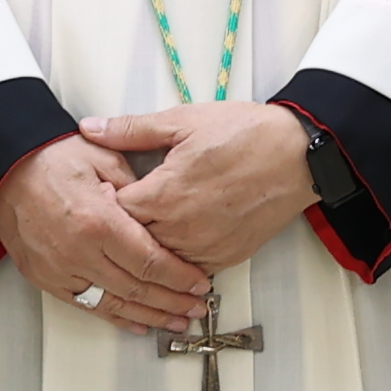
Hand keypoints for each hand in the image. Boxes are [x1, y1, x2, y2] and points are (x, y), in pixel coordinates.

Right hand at [0, 133, 210, 337]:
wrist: (3, 169)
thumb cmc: (51, 159)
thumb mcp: (103, 159)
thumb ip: (137, 189)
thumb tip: (163, 215)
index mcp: (98, 222)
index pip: (150, 261)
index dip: (179, 277)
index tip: (200, 283)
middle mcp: (79, 253)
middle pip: (137, 288)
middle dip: (173, 301)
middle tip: (198, 306)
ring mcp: (60, 270)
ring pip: (115, 304)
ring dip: (150, 316)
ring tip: (177, 321)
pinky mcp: (46, 279)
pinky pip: (87, 306)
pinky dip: (116, 317)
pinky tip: (138, 323)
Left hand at [87, 99, 316, 272]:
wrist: (299, 155)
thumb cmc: (246, 134)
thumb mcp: (184, 121)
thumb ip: (132, 129)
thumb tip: (91, 127)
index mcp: (164, 194)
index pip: (113, 213)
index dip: (105, 203)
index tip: (104, 193)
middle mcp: (180, 229)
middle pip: (131, 242)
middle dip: (122, 229)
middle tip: (120, 212)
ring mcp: (205, 248)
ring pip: (158, 261)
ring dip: (149, 247)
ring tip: (149, 226)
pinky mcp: (226, 258)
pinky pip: (189, 269)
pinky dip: (178, 258)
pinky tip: (177, 239)